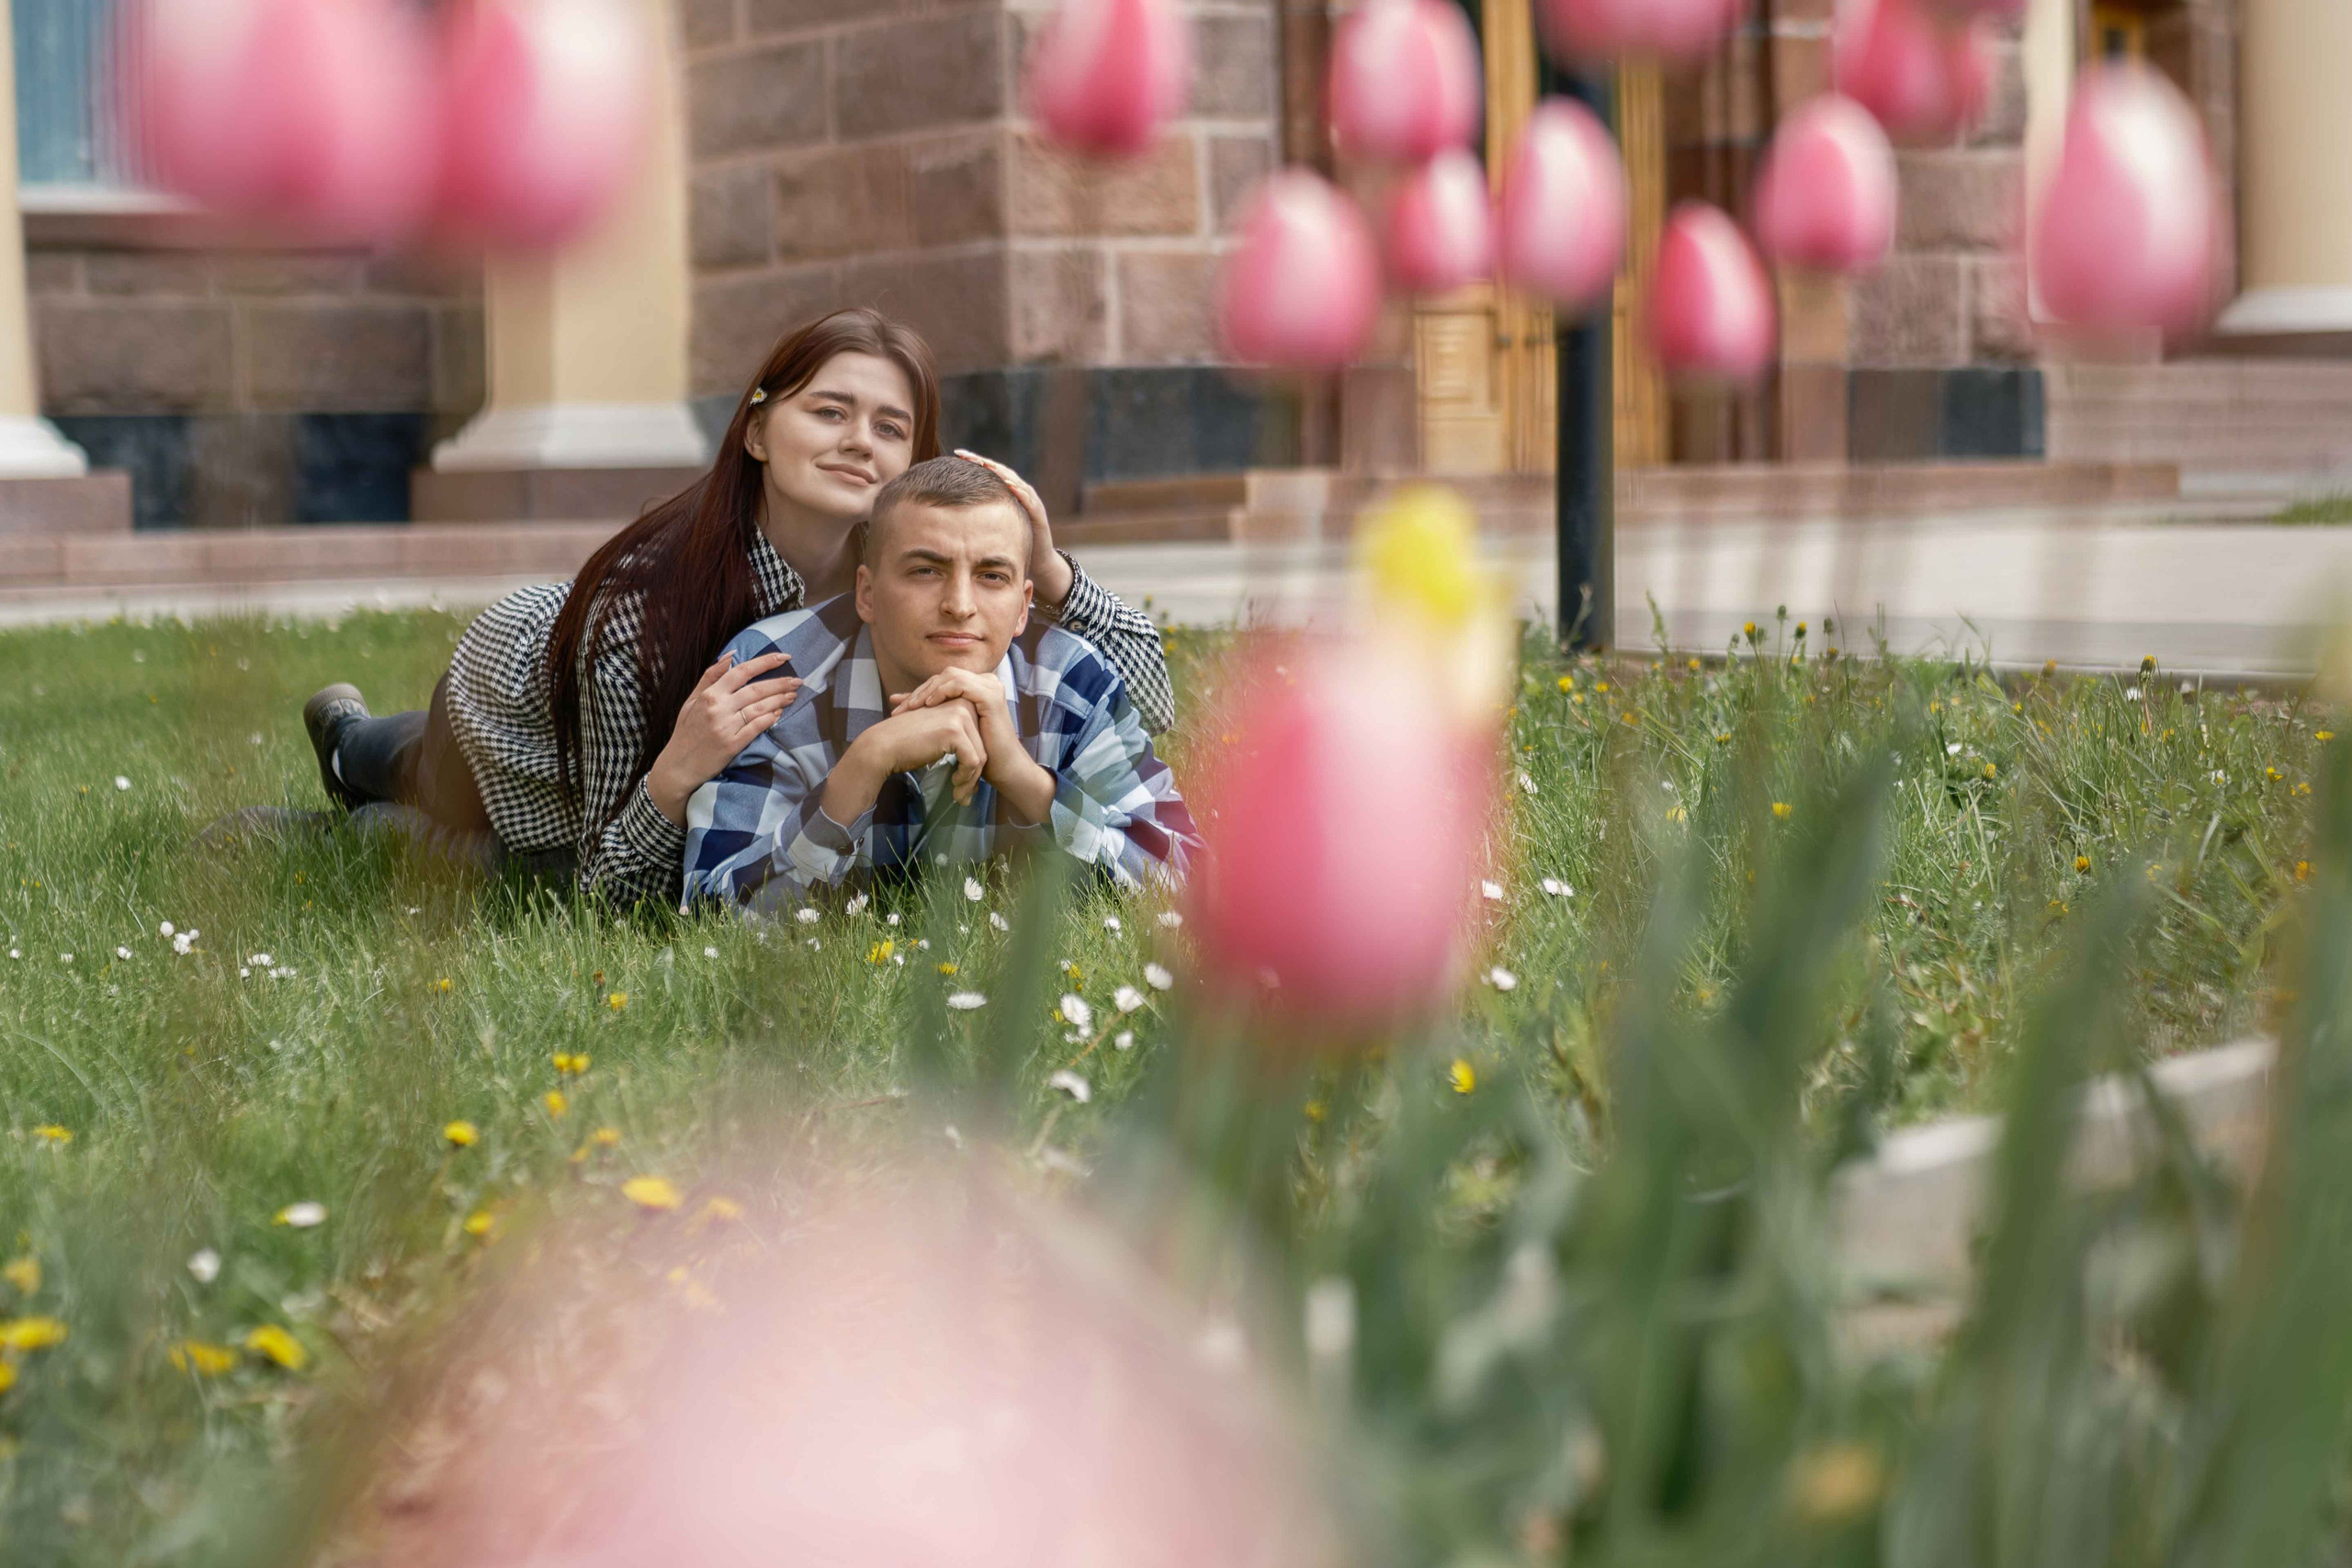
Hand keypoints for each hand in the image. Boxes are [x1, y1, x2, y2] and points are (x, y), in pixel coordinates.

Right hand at [646, 651, 801, 824]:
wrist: (678, 766)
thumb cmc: (686, 731)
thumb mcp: (692, 700)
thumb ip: (710, 677)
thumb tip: (731, 655)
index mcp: (709, 694)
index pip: (742, 671)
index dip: (765, 662)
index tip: (783, 657)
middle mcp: (718, 708)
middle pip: (756, 689)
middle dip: (780, 683)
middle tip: (798, 680)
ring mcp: (726, 727)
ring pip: (759, 708)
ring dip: (780, 700)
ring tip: (793, 695)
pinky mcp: (732, 745)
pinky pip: (756, 728)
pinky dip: (770, 719)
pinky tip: (780, 713)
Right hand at [823, 700, 990, 824]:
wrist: (882, 747)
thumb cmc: (907, 745)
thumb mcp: (938, 736)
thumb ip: (959, 740)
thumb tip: (980, 764)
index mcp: (960, 702)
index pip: (980, 736)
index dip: (975, 763)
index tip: (965, 782)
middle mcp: (962, 704)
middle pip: (983, 745)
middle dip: (975, 775)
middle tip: (964, 795)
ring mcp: (959, 716)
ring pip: (981, 755)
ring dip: (971, 780)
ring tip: (959, 795)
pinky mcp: (954, 731)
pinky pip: (973, 760)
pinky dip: (966, 777)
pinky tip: (954, 785)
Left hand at [890, 667, 1021, 785]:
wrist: (1004, 768)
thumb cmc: (979, 751)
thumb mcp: (952, 727)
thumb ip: (931, 710)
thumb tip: (897, 698)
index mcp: (978, 686)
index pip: (943, 680)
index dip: (920, 691)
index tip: (899, 708)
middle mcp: (986, 681)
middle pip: (945, 675)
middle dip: (920, 690)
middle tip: (900, 707)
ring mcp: (990, 686)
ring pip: (950, 676)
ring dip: (928, 690)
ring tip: (912, 707)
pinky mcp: (991, 696)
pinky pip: (960, 685)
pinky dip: (942, 692)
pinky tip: (929, 705)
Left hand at [953, 449, 1073, 609]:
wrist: (1038, 562)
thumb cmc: (1012, 543)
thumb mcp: (992, 524)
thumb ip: (979, 513)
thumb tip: (950, 507)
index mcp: (1008, 493)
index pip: (991, 471)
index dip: (976, 461)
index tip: (957, 454)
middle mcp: (1020, 492)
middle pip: (1001, 470)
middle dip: (983, 461)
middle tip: (966, 454)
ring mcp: (1031, 502)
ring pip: (1015, 481)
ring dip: (1000, 471)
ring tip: (985, 464)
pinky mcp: (1038, 515)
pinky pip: (1029, 501)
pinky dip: (1019, 491)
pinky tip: (1009, 485)